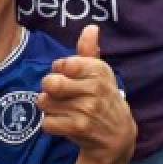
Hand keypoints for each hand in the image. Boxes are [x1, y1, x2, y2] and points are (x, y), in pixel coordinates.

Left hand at [37, 25, 135, 163]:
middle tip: (58, 94)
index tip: (69, 78)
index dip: (58, 71)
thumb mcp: (100, 73)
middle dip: (48, 89)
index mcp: (98, 70)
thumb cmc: (103, 98)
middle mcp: (94, 87)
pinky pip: (47, 123)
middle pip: (49, 82)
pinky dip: (51, 125)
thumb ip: (89, 50)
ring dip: (49, 108)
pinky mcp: (78, 128)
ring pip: (45, 103)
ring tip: (63, 110)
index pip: (61, 64)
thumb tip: (91, 27)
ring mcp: (86, 108)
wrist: (117, 136)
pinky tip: (64, 124)